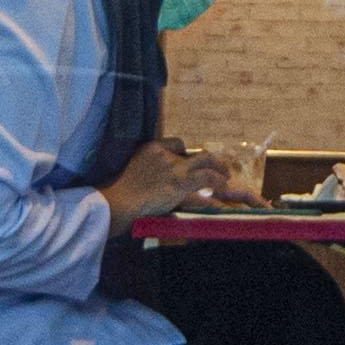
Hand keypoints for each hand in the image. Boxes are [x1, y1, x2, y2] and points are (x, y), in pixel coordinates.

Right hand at [97, 138, 228, 233]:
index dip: (186, 155)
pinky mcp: (180, 181)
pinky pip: (206, 177)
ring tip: (225, 177)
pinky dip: (217, 181)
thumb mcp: (132, 171)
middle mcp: (165, 153)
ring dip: (218, 169)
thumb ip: (147, 169)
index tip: (191, 165)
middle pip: (194, 151)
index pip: (177, 144)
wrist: (118, 200)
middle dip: (209, 160)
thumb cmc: (120, 192)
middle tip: (217, 168)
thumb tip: (158, 179)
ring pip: (205, 160)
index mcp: (152, 148)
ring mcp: (174, 166)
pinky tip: (222, 186)